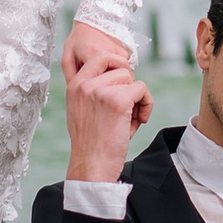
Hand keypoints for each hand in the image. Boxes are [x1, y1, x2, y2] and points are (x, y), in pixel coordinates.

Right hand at [62, 21, 151, 135]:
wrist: (91, 167)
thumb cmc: (92, 144)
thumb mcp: (83, 111)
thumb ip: (95, 91)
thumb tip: (124, 74)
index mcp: (75, 86)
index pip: (99, 56)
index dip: (117, 65)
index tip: (123, 84)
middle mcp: (85, 85)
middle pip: (120, 67)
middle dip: (129, 85)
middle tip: (128, 106)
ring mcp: (100, 91)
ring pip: (132, 79)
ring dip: (137, 98)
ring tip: (130, 118)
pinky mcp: (117, 101)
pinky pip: (142, 90)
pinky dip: (147, 105)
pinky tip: (139, 121)